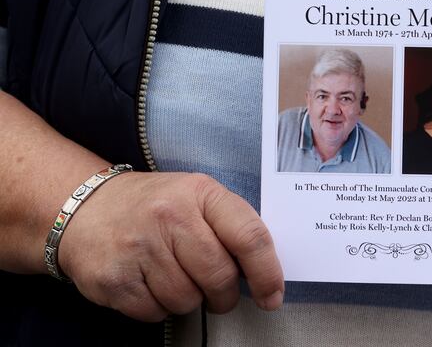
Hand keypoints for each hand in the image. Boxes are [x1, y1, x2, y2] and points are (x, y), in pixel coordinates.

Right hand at [58, 172, 283, 321]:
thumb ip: (231, 226)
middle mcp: (169, 216)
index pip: (249, 236)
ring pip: (188, 300)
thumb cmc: (154, 207)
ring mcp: (138, 247)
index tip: (272, 295)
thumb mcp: (197, 197)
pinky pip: (155, 313)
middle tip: (218, 293)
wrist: (84, 208)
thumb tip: (264, 274)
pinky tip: (150, 284)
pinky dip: (159, 308)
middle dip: (225, 295)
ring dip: (189, 300)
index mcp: (200, 192)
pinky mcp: (113, 278)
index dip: (267, 272)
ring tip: (175, 277)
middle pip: (220, 276)